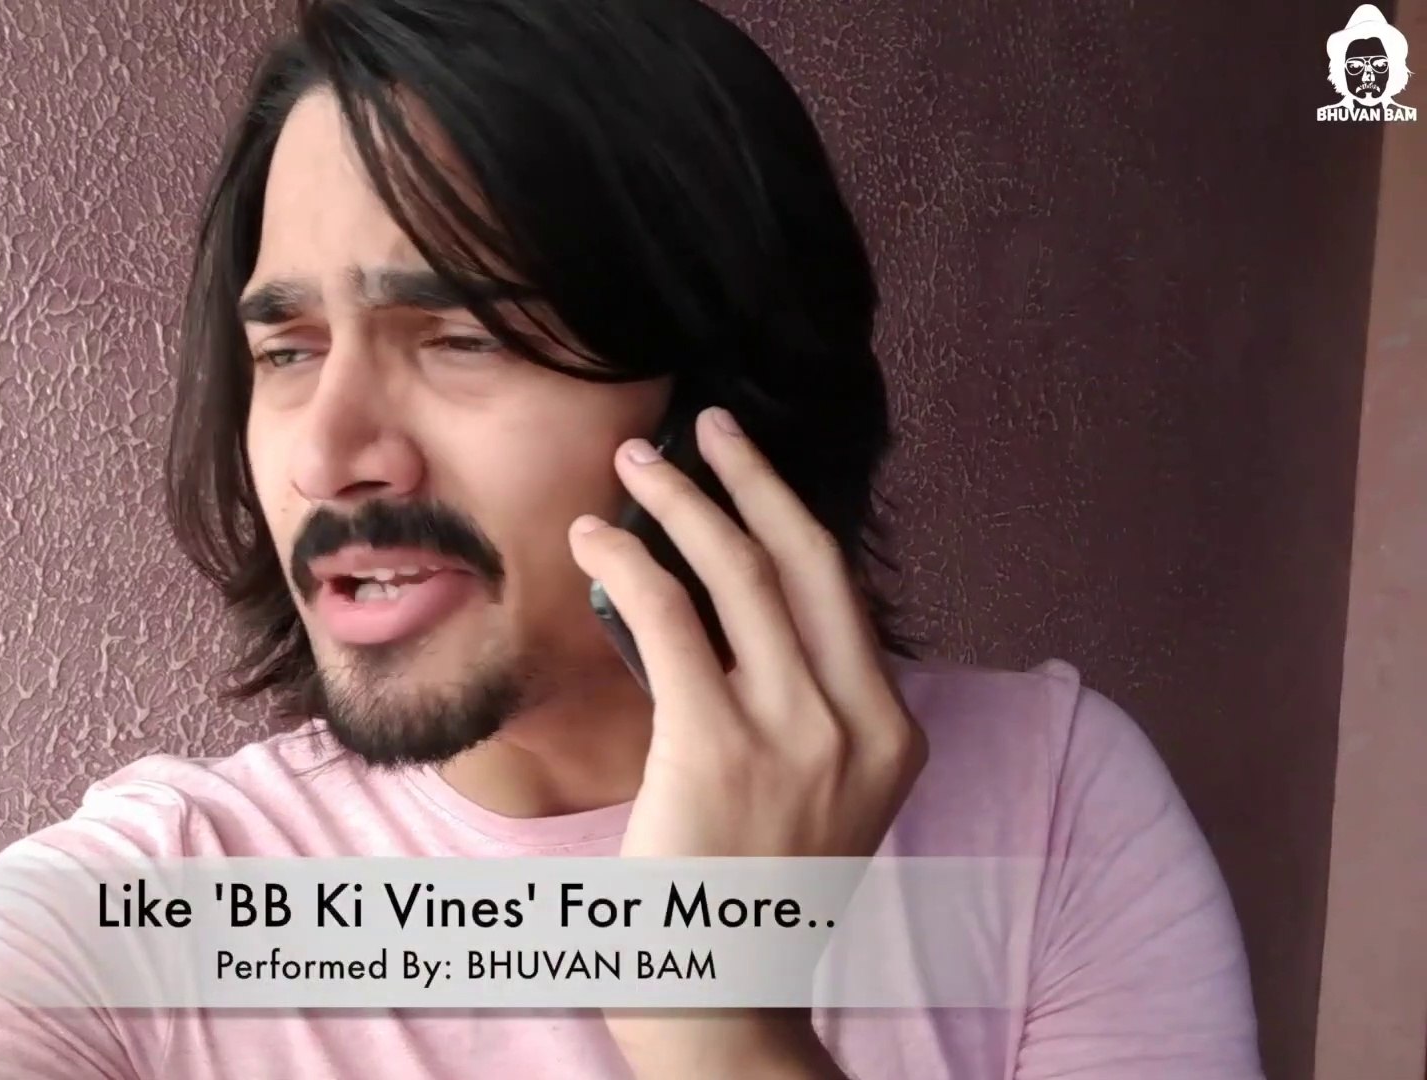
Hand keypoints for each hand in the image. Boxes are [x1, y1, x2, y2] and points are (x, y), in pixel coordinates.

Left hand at [567, 407, 927, 1077]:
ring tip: (632, 468)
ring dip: (682, 505)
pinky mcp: (719, 750)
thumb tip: (726, 609)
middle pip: (809, 561)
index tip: (744, 468)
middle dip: (751, 478)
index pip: (842, 593)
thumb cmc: (746, 893)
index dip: (788, 513)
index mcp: (892, 735)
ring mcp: (796, 739)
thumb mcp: (813, 796)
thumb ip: (799, 709)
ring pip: (742, 576)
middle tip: (702, 426)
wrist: (723, 999)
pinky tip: (596, 540)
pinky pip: (672, 621)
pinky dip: (630, 563)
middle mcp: (859, 727)